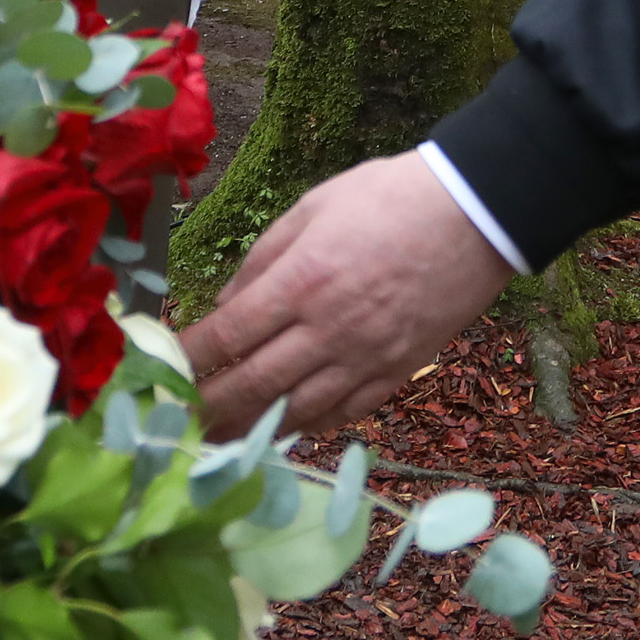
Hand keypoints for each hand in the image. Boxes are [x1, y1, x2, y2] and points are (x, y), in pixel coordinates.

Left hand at [185, 152, 518, 435]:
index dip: (188, 360)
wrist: (476, 213)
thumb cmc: (390, 197)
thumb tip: (225, 305)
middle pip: (252, 385)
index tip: (164, 371)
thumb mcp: (313, 207)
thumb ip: (262, 259)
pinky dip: (310, 426)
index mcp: (300, 281)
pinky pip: (345, 412)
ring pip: (296, 411)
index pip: (226, 336)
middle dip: (209, 409)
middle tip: (179, 425)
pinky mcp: (398, 371)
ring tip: (220, 442)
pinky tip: (286, 429)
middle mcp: (327, 329)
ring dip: (252, 430)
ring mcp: (364, 357)